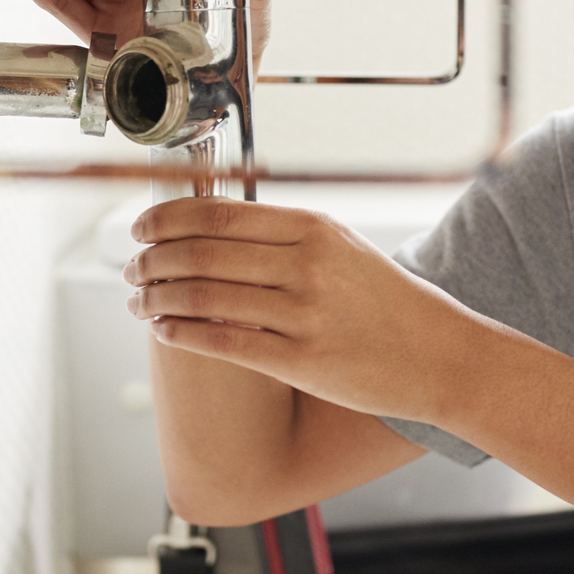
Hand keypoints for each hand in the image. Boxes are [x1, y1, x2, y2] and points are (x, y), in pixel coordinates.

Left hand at [121, 198, 500, 421]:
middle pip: (200, 252)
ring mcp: (304, 313)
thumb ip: (286, 236)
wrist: (442, 356)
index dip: (165, 220)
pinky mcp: (301, 360)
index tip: (140, 228)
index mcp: (312, 228)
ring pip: (202, 296)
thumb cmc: (389, 304)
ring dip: (156, 297)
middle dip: (151, 260)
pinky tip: (161, 330)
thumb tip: (214, 225)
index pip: (216, 213)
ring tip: (136, 301)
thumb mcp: (343, 249)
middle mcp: (306, 264)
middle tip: (130, 268)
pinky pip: (222, 341)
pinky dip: (180, 333)